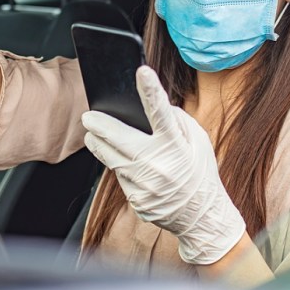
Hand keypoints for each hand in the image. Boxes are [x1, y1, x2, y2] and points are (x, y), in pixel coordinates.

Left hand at [81, 66, 245, 264]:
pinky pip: (121, 177)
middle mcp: (157, 164)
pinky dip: (119, 167)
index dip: (151, 91)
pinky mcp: (136, 199)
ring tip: (92, 135)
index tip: (142, 72)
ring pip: (112, 159)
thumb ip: (178, 121)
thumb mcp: (200, 143)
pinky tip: (121, 162)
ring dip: (100, 145)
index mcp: (176, 146)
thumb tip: (157, 105)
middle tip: (88, 117)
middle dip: (100, 125)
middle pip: (119, 138)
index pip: (161, 113)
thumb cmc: (201, 175)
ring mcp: (144, 184)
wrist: (201, 218)